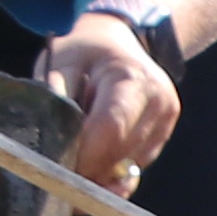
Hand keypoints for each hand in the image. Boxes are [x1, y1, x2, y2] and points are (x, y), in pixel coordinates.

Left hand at [35, 7, 184, 188]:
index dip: (82, 156)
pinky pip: (133, 168)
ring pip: (126, 168)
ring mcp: (165, 119)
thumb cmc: (82, 54)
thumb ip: (55, 100)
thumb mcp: (59, 64)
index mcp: (131, 78)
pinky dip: (110, 169)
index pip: (109, 130)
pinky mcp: (164, 134)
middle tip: (56, 172)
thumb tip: (51, 141)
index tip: (53, 169)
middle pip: (119, 153)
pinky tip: (94, 153)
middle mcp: (157, 100)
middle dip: (86, 170)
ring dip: (97, 172)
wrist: (117, 43)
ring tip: (75, 152)